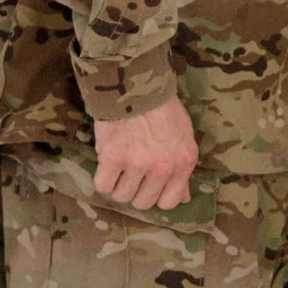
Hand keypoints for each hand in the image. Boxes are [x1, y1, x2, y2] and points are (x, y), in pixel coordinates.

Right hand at [92, 96, 197, 212]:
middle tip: (130, 174)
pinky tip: (107, 162)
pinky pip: (103, 185)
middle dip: (135, 191)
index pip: (169, 202)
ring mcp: (138, 163)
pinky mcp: (113, 157)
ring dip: (117, 184)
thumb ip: (182, 168)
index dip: (156, 195)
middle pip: (143, 202)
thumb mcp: (184, 136)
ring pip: (122, 196)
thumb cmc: (163, 109)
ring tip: (119, 165)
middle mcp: (163, 167)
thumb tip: (184, 198)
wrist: (136, 85)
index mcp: (183, 163)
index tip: (148, 185)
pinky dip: (102, 177)